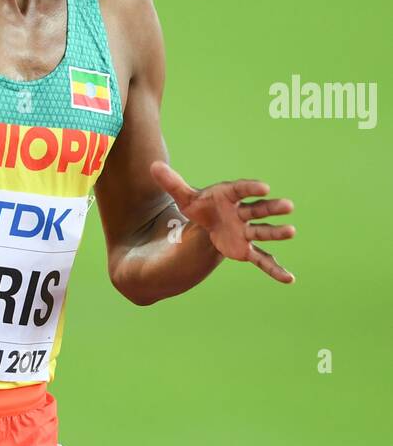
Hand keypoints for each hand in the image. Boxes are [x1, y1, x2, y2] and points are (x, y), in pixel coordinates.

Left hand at [149, 160, 295, 283]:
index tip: (264, 187)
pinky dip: (275, 269)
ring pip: (263, 232)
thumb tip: (153, 166)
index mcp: (231, 196)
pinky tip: (289, 279)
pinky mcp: (246, 250)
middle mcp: (243, 213)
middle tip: (288, 205)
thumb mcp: (185, 197)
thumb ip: (172, 183)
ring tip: (292, 231)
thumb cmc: (201, 207)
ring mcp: (247, 232)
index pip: (242, 190)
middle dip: (272, 208)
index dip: (252, 188)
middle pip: (259, 210)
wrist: (207, 225)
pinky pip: (262, 259)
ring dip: (276, 232)